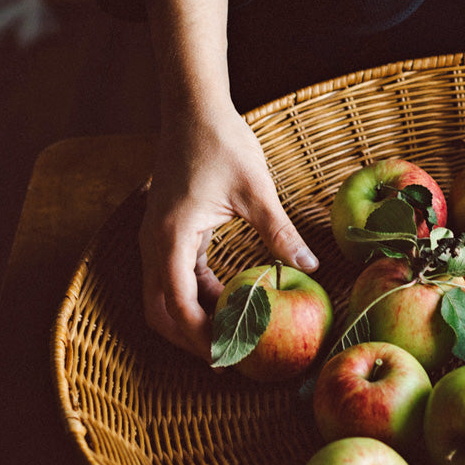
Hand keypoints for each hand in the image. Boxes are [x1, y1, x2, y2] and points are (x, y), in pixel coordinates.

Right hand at [139, 105, 319, 360]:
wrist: (194, 108)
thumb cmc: (221, 142)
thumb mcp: (256, 190)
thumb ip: (279, 231)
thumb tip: (309, 266)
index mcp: (173, 236)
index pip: (177, 303)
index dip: (199, 335)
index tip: (228, 354)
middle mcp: (155, 242)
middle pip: (160, 309)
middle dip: (189, 338)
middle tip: (229, 356)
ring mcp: (157, 237)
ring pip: (163, 295)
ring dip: (192, 318)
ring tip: (232, 335)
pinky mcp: (168, 231)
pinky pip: (174, 275)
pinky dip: (195, 294)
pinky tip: (230, 300)